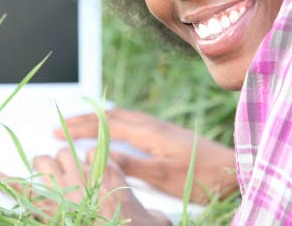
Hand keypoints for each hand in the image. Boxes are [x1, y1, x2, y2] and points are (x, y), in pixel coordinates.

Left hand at [0, 148, 169, 225]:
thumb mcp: (154, 218)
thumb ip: (152, 210)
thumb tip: (157, 214)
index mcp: (108, 176)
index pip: (90, 154)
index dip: (86, 166)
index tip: (85, 174)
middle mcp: (84, 178)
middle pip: (64, 154)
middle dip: (60, 164)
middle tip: (62, 182)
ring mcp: (63, 191)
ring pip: (43, 161)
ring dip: (41, 169)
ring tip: (42, 180)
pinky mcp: (46, 210)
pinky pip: (21, 188)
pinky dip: (4, 180)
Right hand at [57, 109, 237, 203]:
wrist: (233, 170)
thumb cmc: (202, 176)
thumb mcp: (165, 177)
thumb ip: (133, 165)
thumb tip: (101, 155)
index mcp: (150, 133)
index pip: (108, 125)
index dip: (81, 127)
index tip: (58, 130)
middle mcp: (155, 126)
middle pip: (113, 116)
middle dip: (85, 119)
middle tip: (61, 124)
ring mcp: (163, 128)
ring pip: (124, 117)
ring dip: (100, 118)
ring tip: (81, 123)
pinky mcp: (169, 135)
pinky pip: (134, 122)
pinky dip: (116, 123)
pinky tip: (115, 132)